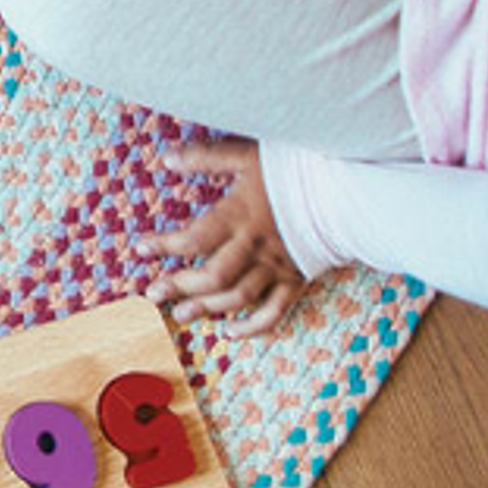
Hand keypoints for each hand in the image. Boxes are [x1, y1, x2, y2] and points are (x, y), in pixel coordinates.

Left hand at [149, 139, 315, 331]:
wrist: (347, 190)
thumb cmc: (296, 170)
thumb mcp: (247, 155)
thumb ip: (207, 157)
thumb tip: (167, 155)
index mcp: (240, 216)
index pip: (194, 238)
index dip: (164, 246)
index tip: (139, 249)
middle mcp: (255, 247)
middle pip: (212, 276)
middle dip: (180, 286)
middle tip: (153, 294)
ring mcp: (277, 267)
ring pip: (237, 297)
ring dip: (207, 308)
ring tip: (182, 315)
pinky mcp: (296, 280)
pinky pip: (274, 311)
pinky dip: (252, 326)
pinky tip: (230, 332)